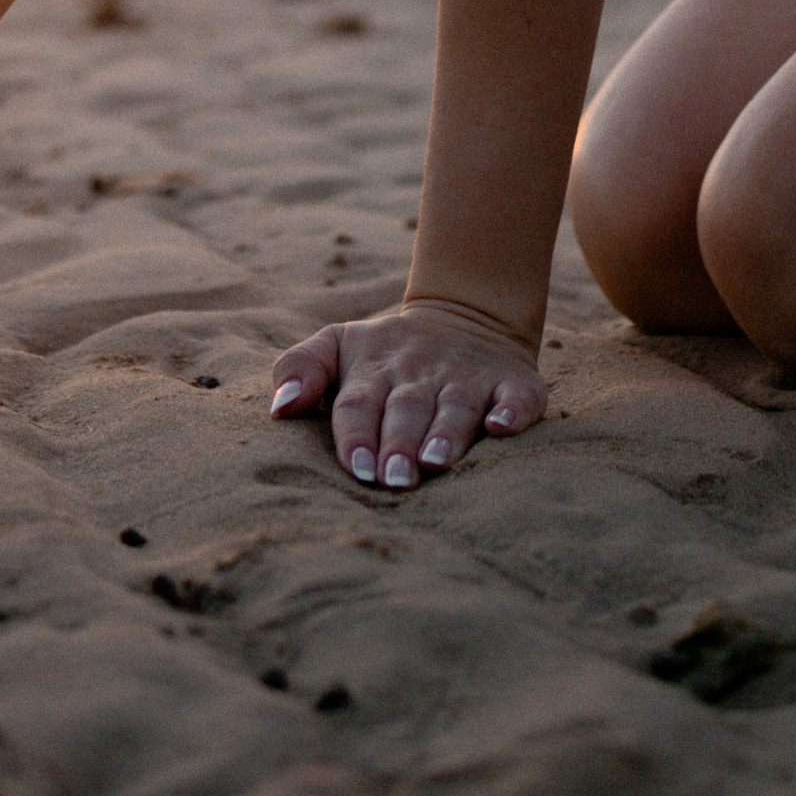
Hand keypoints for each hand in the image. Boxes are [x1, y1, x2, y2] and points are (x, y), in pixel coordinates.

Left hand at [269, 295, 546, 487]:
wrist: (466, 316)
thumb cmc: (387, 354)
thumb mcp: (339, 346)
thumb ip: (301, 368)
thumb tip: (279, 408)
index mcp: (375, 367)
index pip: (358, 403)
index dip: (357, 435)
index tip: (357, 469)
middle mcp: (421, 372)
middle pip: (406, 409)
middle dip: (398, 444)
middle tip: (393, 480)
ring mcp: (468, 376)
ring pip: (456, 405)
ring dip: (447, 432)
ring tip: (435, 461)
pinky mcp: (512, 381)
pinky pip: (516, 394)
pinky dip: (512, 410)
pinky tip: (502, 427)